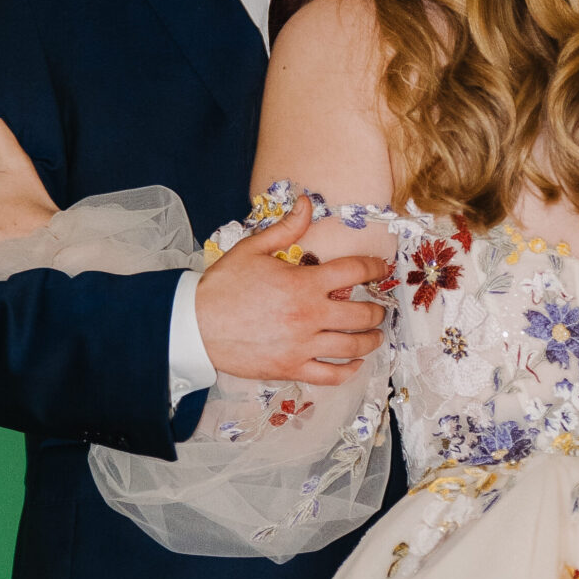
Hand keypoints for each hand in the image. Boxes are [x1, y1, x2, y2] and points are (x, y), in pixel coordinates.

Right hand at [196, 196, 393, 384]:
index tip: (382, 269)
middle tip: (380, 309)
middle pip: (362, 314)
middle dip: (378, 310)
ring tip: (375, 336)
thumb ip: (285, 227)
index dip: (374, 268)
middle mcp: (310, 316)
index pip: (354, 271)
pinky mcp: (291, 368)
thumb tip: (307, 203)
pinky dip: (348, 371)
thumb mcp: (252, 248)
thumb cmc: (223, 287)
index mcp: (304, 284)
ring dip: (370, 340)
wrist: (196, 325)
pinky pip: (330, 375)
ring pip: (352, 347)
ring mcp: (302, 345)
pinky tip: (353, 365)